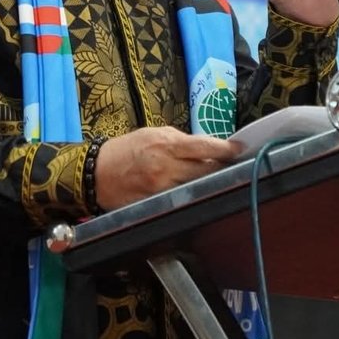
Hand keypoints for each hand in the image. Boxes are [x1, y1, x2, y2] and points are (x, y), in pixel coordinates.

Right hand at [93, 126, 244, 210]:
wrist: (97, 172)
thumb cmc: (126, 149)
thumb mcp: (152, 134)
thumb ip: (179, 141)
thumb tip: (205, 148)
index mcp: (166, 144)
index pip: (205, 148)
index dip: (226, 150)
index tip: (240, 149)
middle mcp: (166, 167)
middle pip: (207, 171)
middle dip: (223, 168)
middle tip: (237, 166)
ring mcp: (162, 189)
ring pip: (197, 188)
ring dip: (209, 184)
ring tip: (220, 180)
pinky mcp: (157, 205)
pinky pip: (182, 201)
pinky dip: (191, 197)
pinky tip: (198, 195)